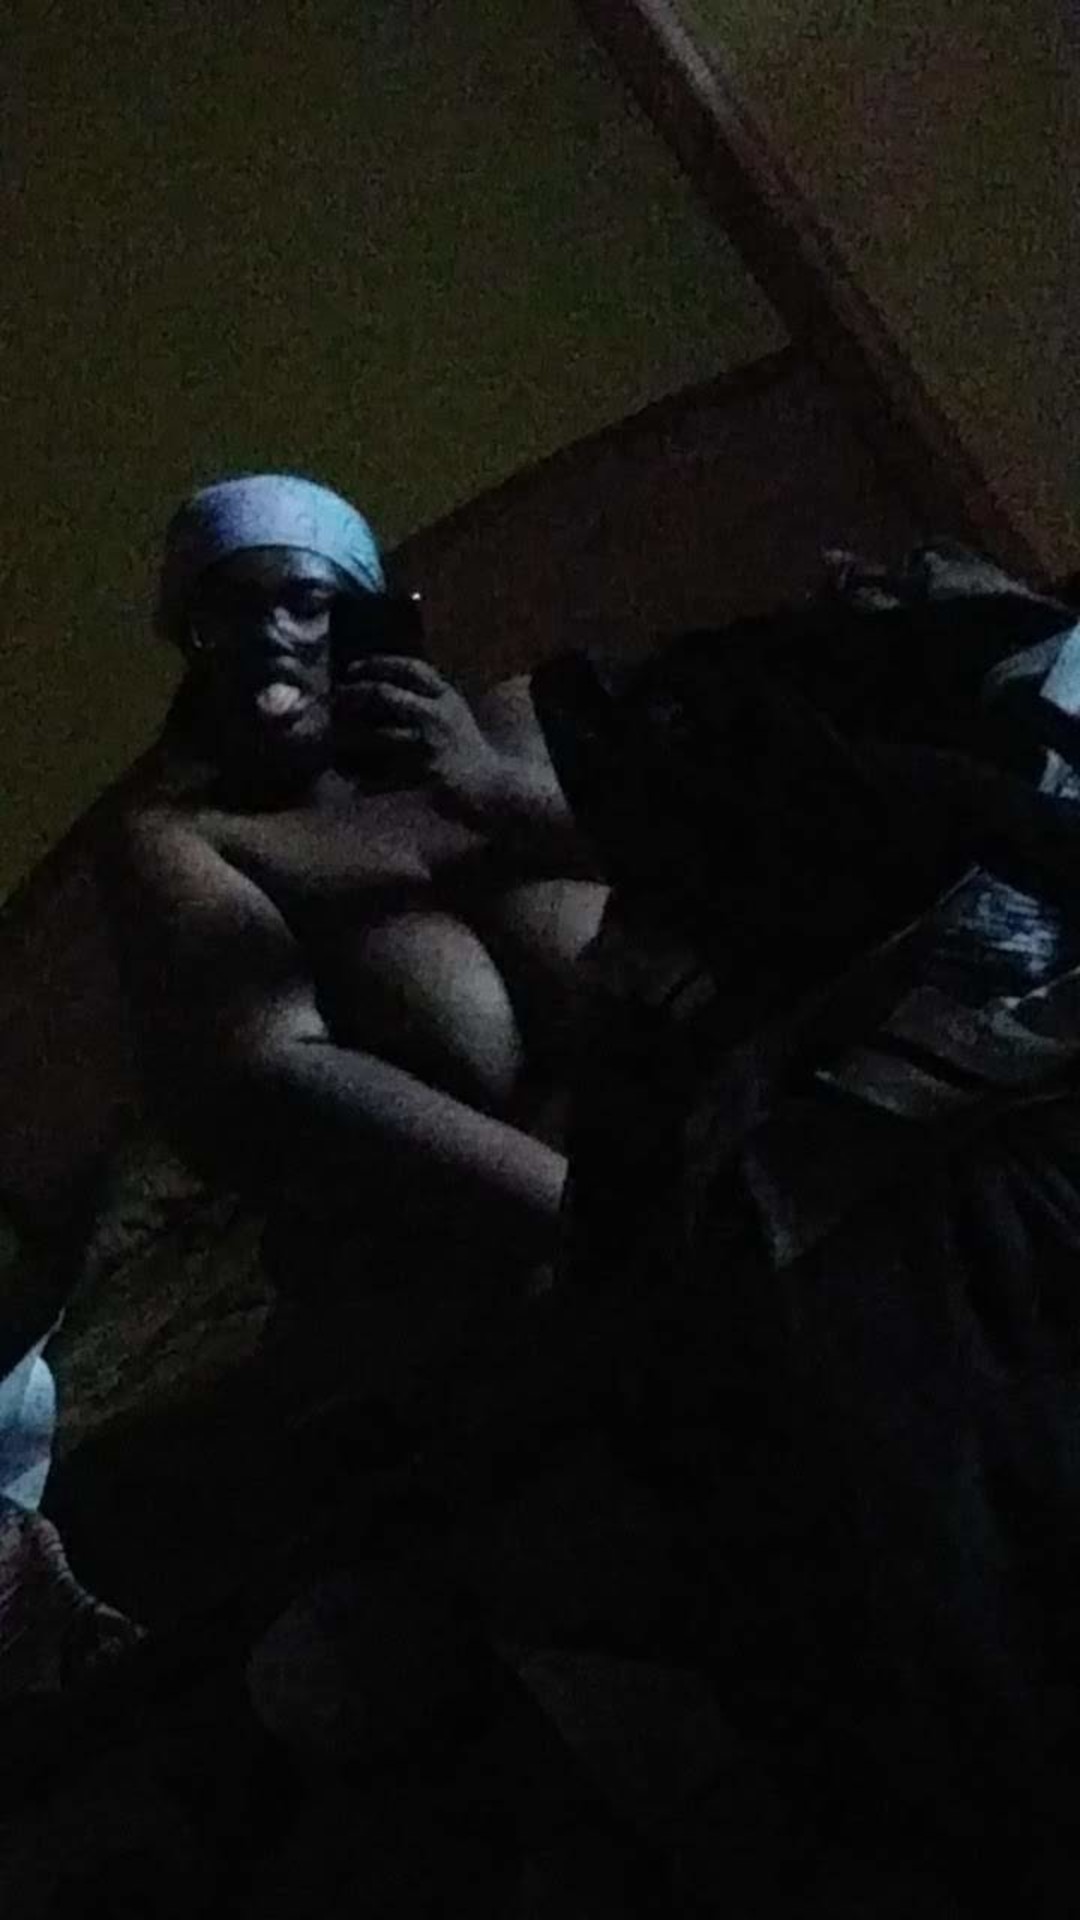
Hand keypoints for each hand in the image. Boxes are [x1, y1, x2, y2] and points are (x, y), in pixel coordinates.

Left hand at [335, 656, 504, 814]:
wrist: (492, 787)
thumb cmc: (466, 750)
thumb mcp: (452, 713)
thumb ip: (427, 696)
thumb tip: (385, 683)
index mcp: (446, 697)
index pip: (408, 667)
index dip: (376, 664)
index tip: (352, 669)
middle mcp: (437, 715)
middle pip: (384, 693)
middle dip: (353, 694)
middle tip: (334, 700)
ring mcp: (430, 745)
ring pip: (377, 735)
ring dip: (348, 735)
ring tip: (332, 737)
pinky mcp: (425, 774)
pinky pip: (383, 776)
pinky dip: (363, 779)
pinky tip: (350, 779)